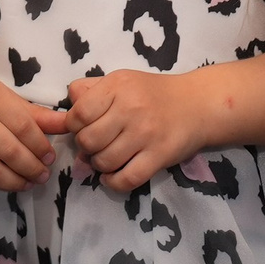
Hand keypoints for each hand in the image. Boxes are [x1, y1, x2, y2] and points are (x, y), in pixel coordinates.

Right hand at [0, 71, 71, 197]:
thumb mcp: (8, 98)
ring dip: (11, 183)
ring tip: (25, 184)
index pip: (24, 127)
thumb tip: (70, 125)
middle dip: (31, 169)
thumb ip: (38, 115)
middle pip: (8, 151)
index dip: (41, 147)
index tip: (50, 158)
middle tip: (42, 176)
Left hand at [66, 69, 203, 191]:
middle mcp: (131, 108)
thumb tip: (66, 113)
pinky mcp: (159, 155)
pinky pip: (127, 179)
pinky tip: (112, 177)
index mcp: (117, 86)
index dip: (74, 126)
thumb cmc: (153, 94)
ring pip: (104, 161)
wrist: (197, 104)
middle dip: (86, 148)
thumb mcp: (121, 81)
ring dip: (99, 165)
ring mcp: (146, 134)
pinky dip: (113, 182)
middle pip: (88, 140)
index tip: (83, 128)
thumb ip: (90, 91)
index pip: (78, 114)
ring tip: (107, 158)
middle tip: (96, 145)